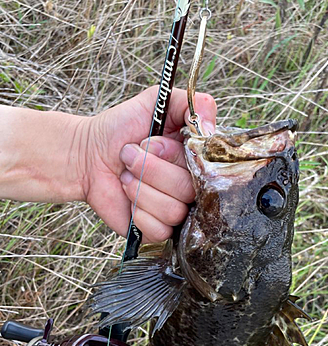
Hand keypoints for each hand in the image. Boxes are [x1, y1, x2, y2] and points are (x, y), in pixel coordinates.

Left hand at [83, 86, 216, 241]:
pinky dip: (138, 212)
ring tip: (127, 175)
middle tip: (131, 156)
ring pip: (173, 210)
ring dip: (140, 189)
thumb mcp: (156, 102)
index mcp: (196, 159)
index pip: (206, 166)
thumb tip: (210, 127)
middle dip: (150, 169)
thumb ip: (191, 103)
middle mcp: (192, 187)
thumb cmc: (122, 129)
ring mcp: (176, 211)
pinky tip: (128, 199)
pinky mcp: (158, 230)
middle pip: (188, 189)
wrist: (88, 155)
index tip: (151, 143)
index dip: (173, 154)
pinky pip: (160, 229)